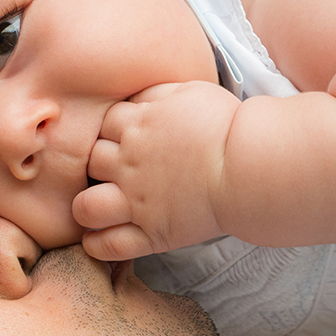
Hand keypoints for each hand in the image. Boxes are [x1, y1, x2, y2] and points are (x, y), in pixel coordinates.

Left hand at [74, 81, 238, 259]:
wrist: (250, 168)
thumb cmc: (226, 125)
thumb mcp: (188, 91)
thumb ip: (154, 94)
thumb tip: (135, 99)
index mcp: (137, 126)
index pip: (103, 124)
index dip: (112, 129)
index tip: (127, 136)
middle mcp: (129, 164)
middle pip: (90, 162)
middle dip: (99, 164)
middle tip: (117, 169)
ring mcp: (137, 202)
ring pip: (86, 206)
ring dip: (87, 206)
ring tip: (100, 205)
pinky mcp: (151, 233)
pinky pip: (109, 245)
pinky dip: (97, 245)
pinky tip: (98, 239)